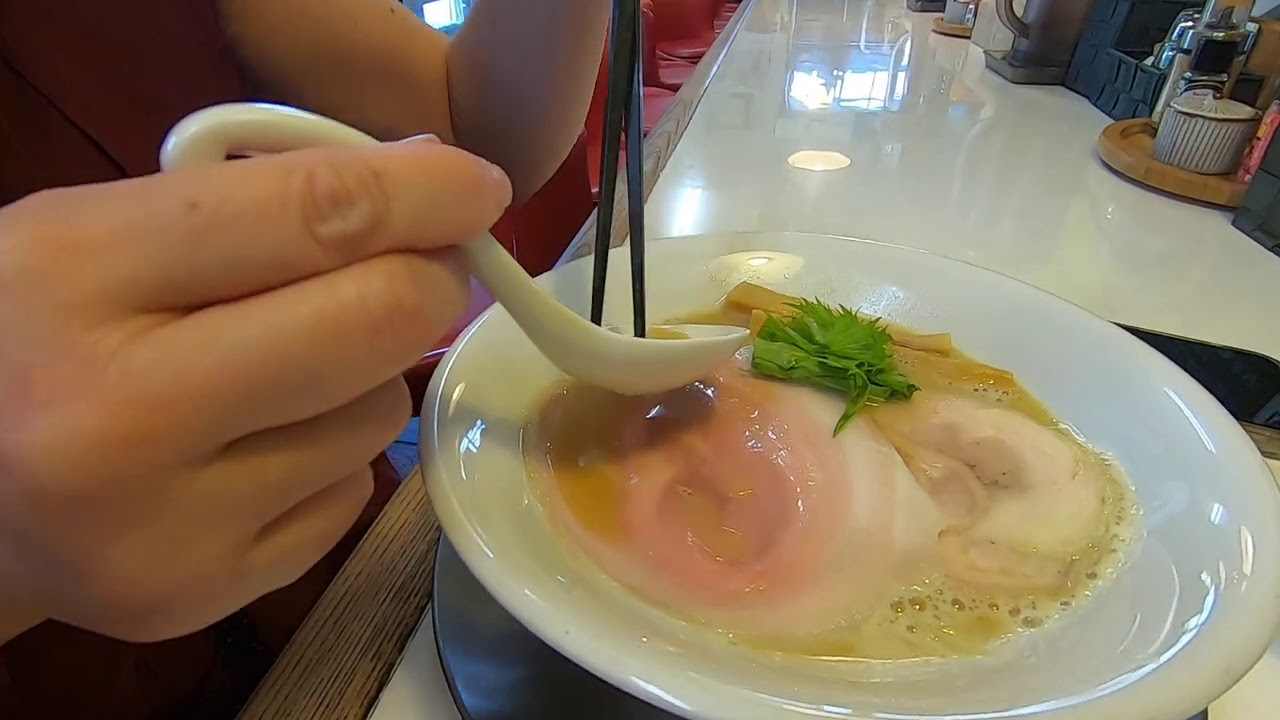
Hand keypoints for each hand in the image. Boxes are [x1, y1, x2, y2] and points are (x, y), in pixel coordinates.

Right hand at [0, 138, 510, 642]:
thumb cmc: (32, 337)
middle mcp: (118, 415)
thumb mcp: (102, 233)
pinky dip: (329, 458)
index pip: (312, 217)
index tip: (477, 189)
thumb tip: (428, 183)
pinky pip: (350, 494)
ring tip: (275, 373)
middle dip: (426, 284)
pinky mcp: (205, 593)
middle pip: (374, 324)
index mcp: (77, 279)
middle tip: (420, 270)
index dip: (424, 194)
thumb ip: (258, 204)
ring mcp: (167, 525)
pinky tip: (253, 450)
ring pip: (376, 416)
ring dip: (363, 378)